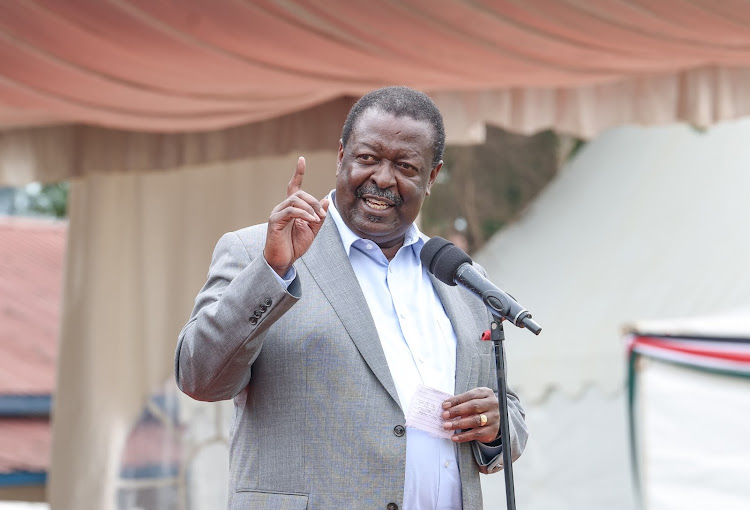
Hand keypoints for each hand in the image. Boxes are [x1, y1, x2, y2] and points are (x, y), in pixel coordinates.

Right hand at [264, 157, 328, 276]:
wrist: (283, 261)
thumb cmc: (295, 245)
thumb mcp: (312, 230)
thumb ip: (319, 216)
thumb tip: (325, 200)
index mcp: (291, 208)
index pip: (294, 187)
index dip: (298, 173)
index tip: (301, 160)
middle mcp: (282, 207)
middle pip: (299, 194)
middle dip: (314, 202)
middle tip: (322, 215)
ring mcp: (277, 213)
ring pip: (295, 200)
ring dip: (310, 208)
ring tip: (317, 219)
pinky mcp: (274, 221)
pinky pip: (290, 211)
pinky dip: (303, 213)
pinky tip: (310, 220)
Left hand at [441, 387, 499, 443]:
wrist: (494, 419)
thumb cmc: (480, 407)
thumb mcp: (473, 400)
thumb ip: (462, 402)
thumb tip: (446, 407)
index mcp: (486, 393)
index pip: (470, 396)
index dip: (456, 400)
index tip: (444, 405)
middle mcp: (492, 404)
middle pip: (473, 406)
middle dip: (457, 411)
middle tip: (444, 415)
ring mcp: (494, 417)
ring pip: (475, 420)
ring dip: (458, 424)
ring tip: (447, 426)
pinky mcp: (492, 430)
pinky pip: (476, 434)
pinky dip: (464, 436)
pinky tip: (455, 437)